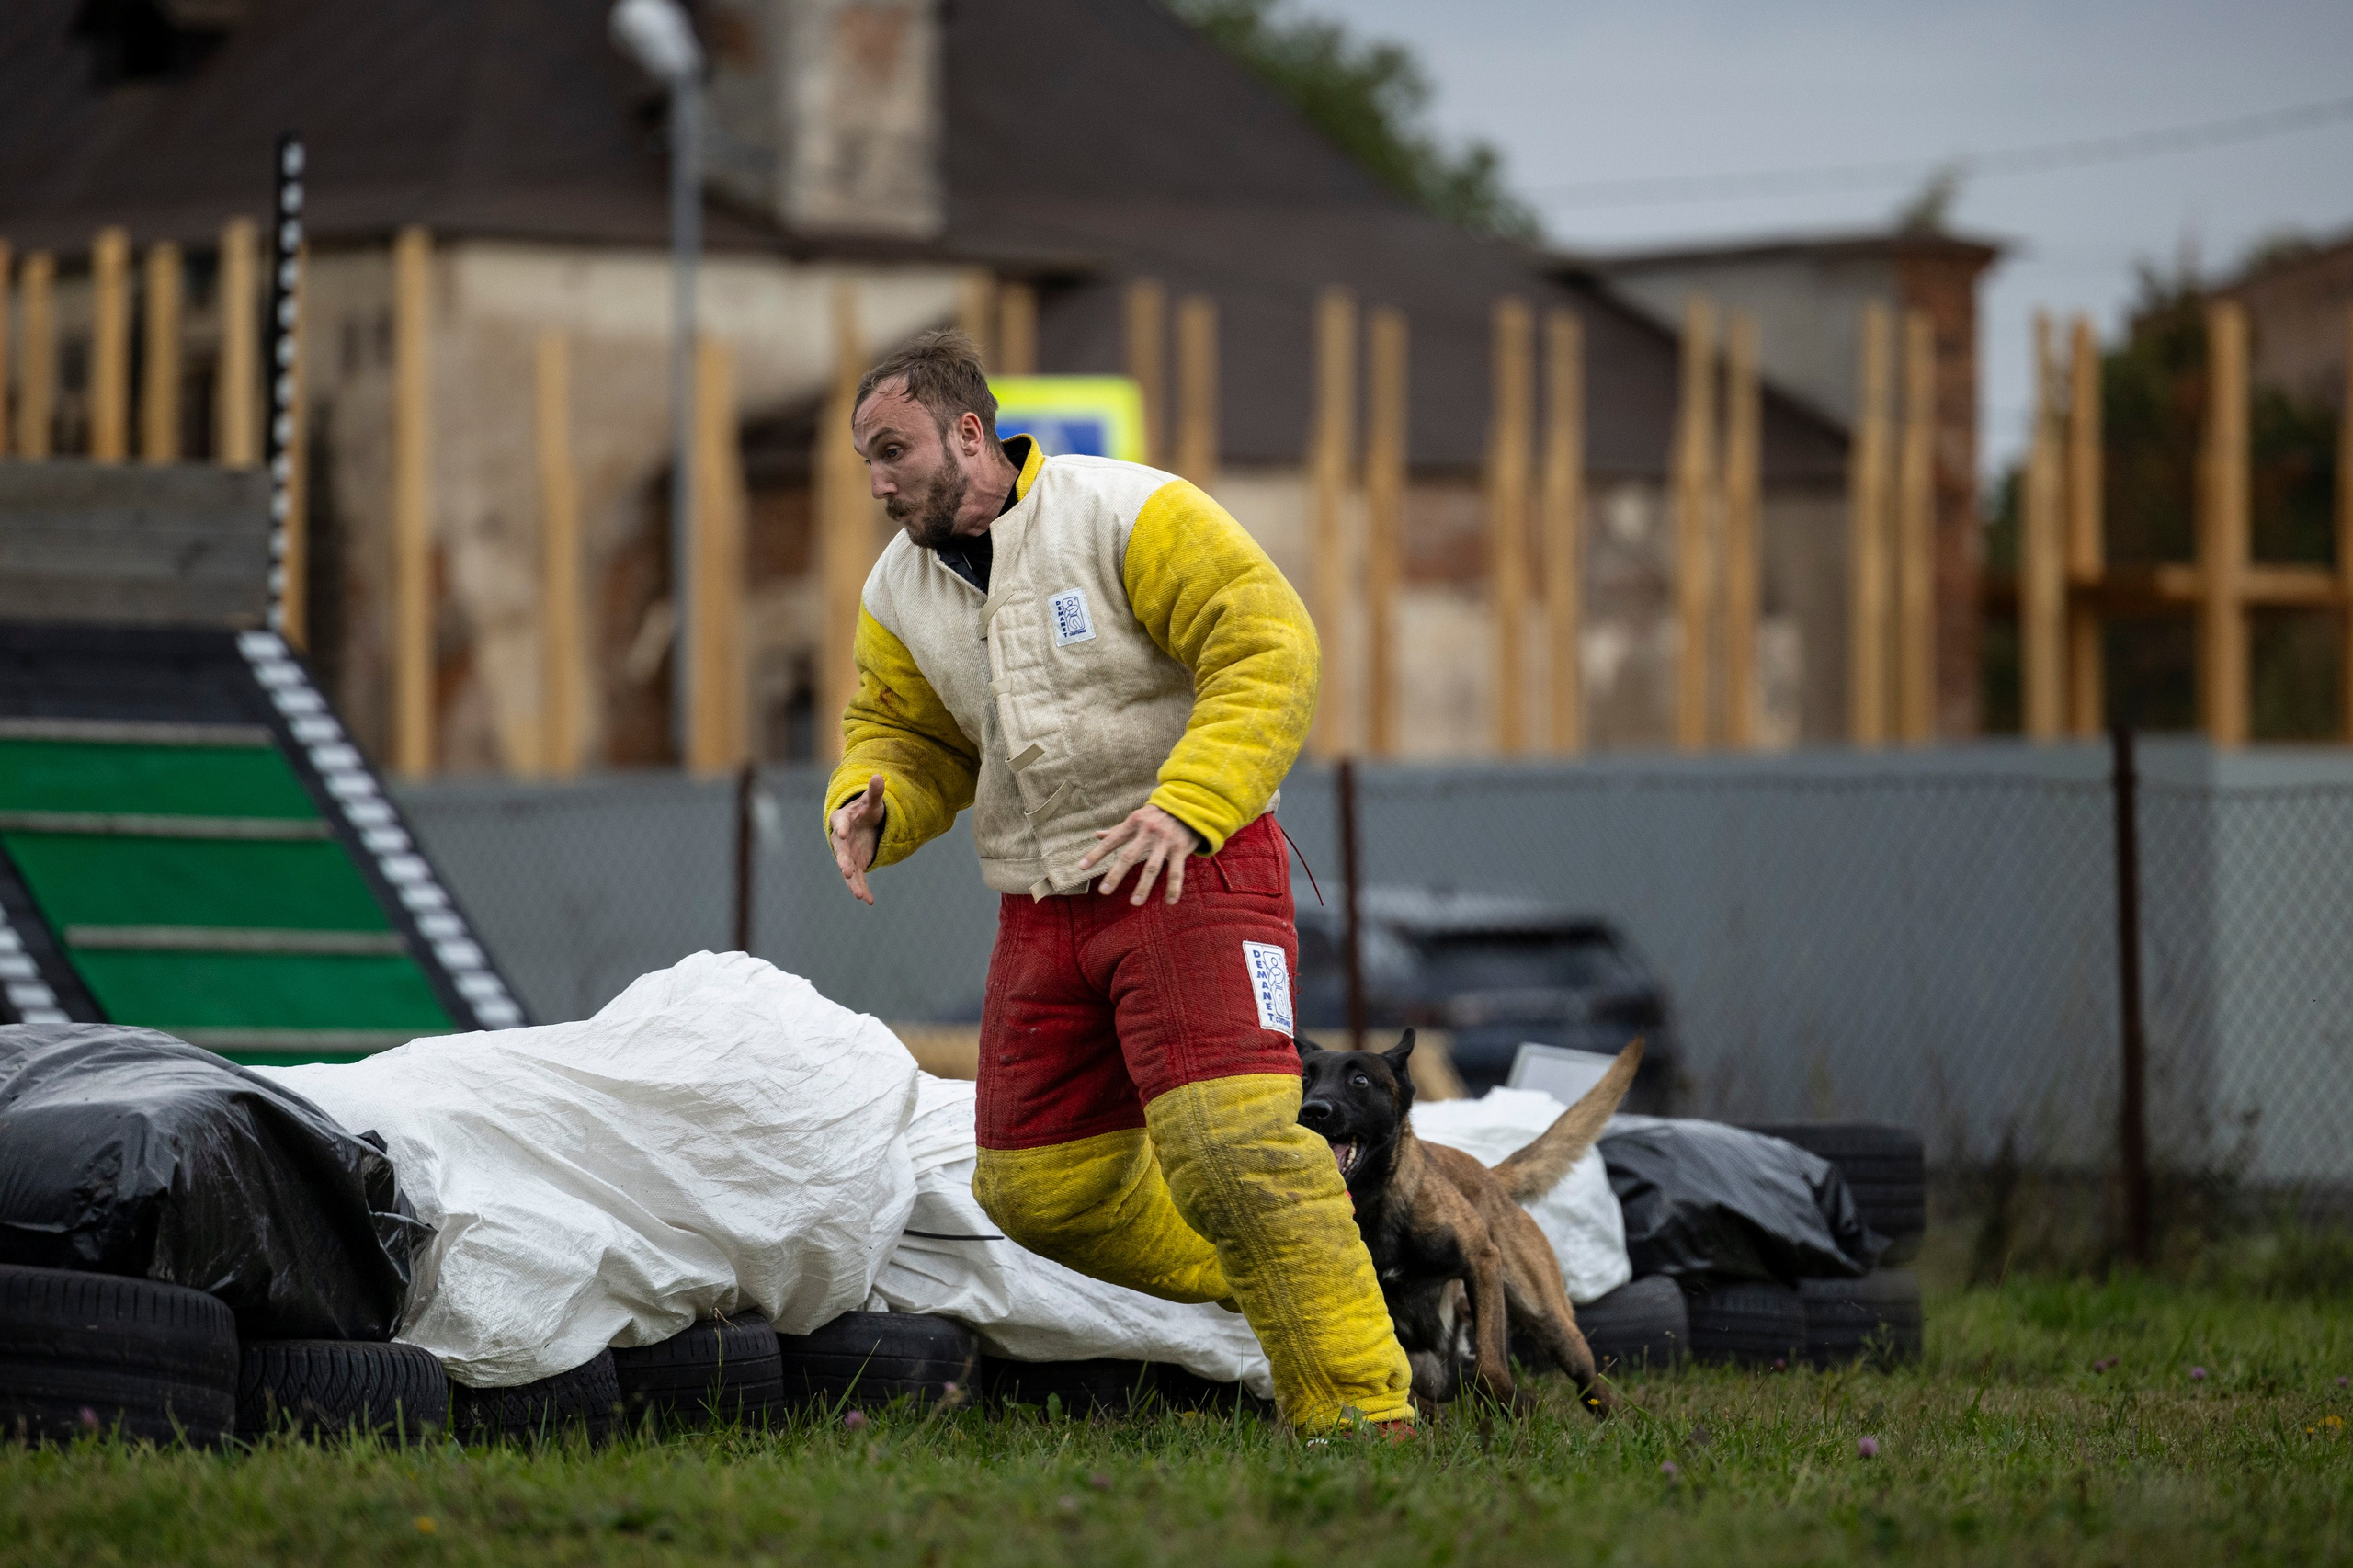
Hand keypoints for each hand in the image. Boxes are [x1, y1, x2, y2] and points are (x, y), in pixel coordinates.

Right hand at [828, 775, 886, 905]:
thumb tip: (879, 776)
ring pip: (848, 870)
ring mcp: (847, 854)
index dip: (841, 828)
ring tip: (860, 895)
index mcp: (842, 820)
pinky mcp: (856, 865)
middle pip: (840, 851)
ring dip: (854, 883)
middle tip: (847, 872)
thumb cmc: (865, 810)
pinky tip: (869, 901)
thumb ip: (875, 792)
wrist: (863, 824)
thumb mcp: (871, 801)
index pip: (840, 823)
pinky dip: (863, 889)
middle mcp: (841, 840)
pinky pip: (859, 879)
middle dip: (843, 862)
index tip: (842, 833)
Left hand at [1079, 804, 1198, 906]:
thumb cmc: (1158, 814)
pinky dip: (1174, 888)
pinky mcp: (1181, 849)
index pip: (1111, 841)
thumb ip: (1118, 829)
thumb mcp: (1137, 817)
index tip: (1081, 868)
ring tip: (1134, 904)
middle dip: (1116, 874)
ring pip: (1152, 868)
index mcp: (1134, 823)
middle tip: (1104, 891)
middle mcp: (1148, 832)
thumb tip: (1097, 835)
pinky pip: (1177, 872)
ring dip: (1143, 887)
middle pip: (1129, 856)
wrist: (1189, 804)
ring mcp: (1165, 841)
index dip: (1096, 854)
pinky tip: (1170, 902)